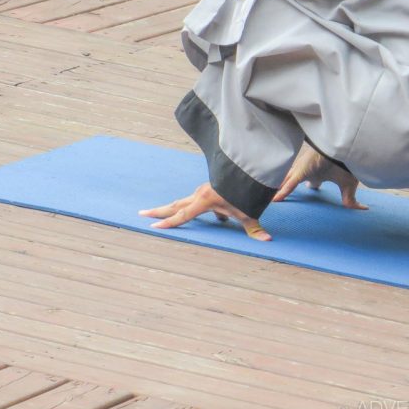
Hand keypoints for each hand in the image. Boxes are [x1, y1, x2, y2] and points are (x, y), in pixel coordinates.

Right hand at [139, 183, 271, 240]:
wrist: (247, 168)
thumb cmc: (245, 191)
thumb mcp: (249, 212)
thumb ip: (255, 228)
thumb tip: (267, 240)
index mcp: (205, 201)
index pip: (183, 214)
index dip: (170, 222)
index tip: (154, 226)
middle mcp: (200, 194)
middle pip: (175, 205)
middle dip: (159, 210)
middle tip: (141, 213)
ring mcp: (202, 190)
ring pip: (182, 201)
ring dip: (170, 208)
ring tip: (154, 212)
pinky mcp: (207, 189)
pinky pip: (195, 201)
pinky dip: (190, 207)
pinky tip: (205, 215)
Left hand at [273, 144, 366, 209]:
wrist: (346, 151)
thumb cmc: (347, 163)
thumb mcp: (349, 185)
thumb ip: (350, 199)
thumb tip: (363, 209)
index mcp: (314, 174)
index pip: (299, 182)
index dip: (291, 188)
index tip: (282, 197)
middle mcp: (304, 172)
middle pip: (287, 181)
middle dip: (278, 188)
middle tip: (270, 198)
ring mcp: (301, 171)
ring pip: (284, 182)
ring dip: (274, 190)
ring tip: (263, 199)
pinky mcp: (302, 171)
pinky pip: (289, 184)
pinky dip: (282, 192)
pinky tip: (274, 201)